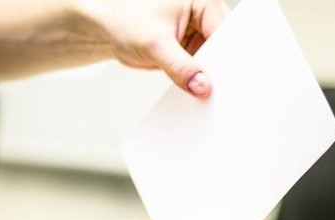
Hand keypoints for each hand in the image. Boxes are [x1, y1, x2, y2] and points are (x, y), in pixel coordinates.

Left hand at [79, 0, 229, 97]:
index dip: (228, 57)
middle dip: (219, 70)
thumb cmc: (125, 19)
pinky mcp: (189, 51)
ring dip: (209, 78)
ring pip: (213, 62)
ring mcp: (196, 35)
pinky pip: (199, 70)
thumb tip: (202, 86)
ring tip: (209, 95)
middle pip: (222, 48)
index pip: (224, 32)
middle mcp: (202, 17)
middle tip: (218, 92)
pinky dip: (198, 82)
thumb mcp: (154, 43)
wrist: (106, 29)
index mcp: (201, 2)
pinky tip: (197, 93)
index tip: (226, 81)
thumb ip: (180, 66)